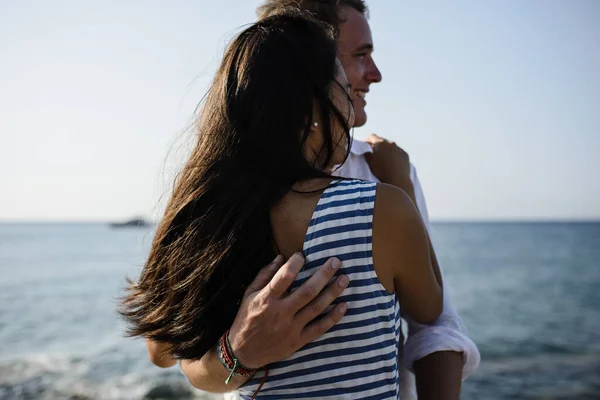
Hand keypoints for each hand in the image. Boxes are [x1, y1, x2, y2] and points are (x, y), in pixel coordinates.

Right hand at [228, 253, 348, 368]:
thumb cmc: (246, 319)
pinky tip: (343, 306)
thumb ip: (264, 275)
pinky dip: (333, 317)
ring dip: (332, 292)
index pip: (284, 277)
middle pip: (307, 291)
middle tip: (336, 262)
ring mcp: (291, 328)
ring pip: (316, 308)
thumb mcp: (249, 295)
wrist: (243, 352)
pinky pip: (319, 328)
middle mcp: (280, 313)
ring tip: (344, 279)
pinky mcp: (297, 341)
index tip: (303, 255)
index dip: (295, 263)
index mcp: (266, 299)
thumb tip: (280, 258)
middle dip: (323, 274)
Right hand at [364, 134, 414, 197]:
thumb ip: (367, 154)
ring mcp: (399, 148)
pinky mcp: (405, 154)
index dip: (367, 140)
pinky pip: (398, 152)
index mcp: (381, 143)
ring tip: (383, 158)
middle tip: (373, 152)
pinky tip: (392, 162)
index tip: (365, 144)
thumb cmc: (381, 172)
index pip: (372, 136)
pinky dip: (394, 155)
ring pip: (391, 146)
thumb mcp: (370, 162)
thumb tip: (367, 150)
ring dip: (386, 150)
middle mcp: (391, 143)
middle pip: (382, 140)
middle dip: (377, 145)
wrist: (398, 180)